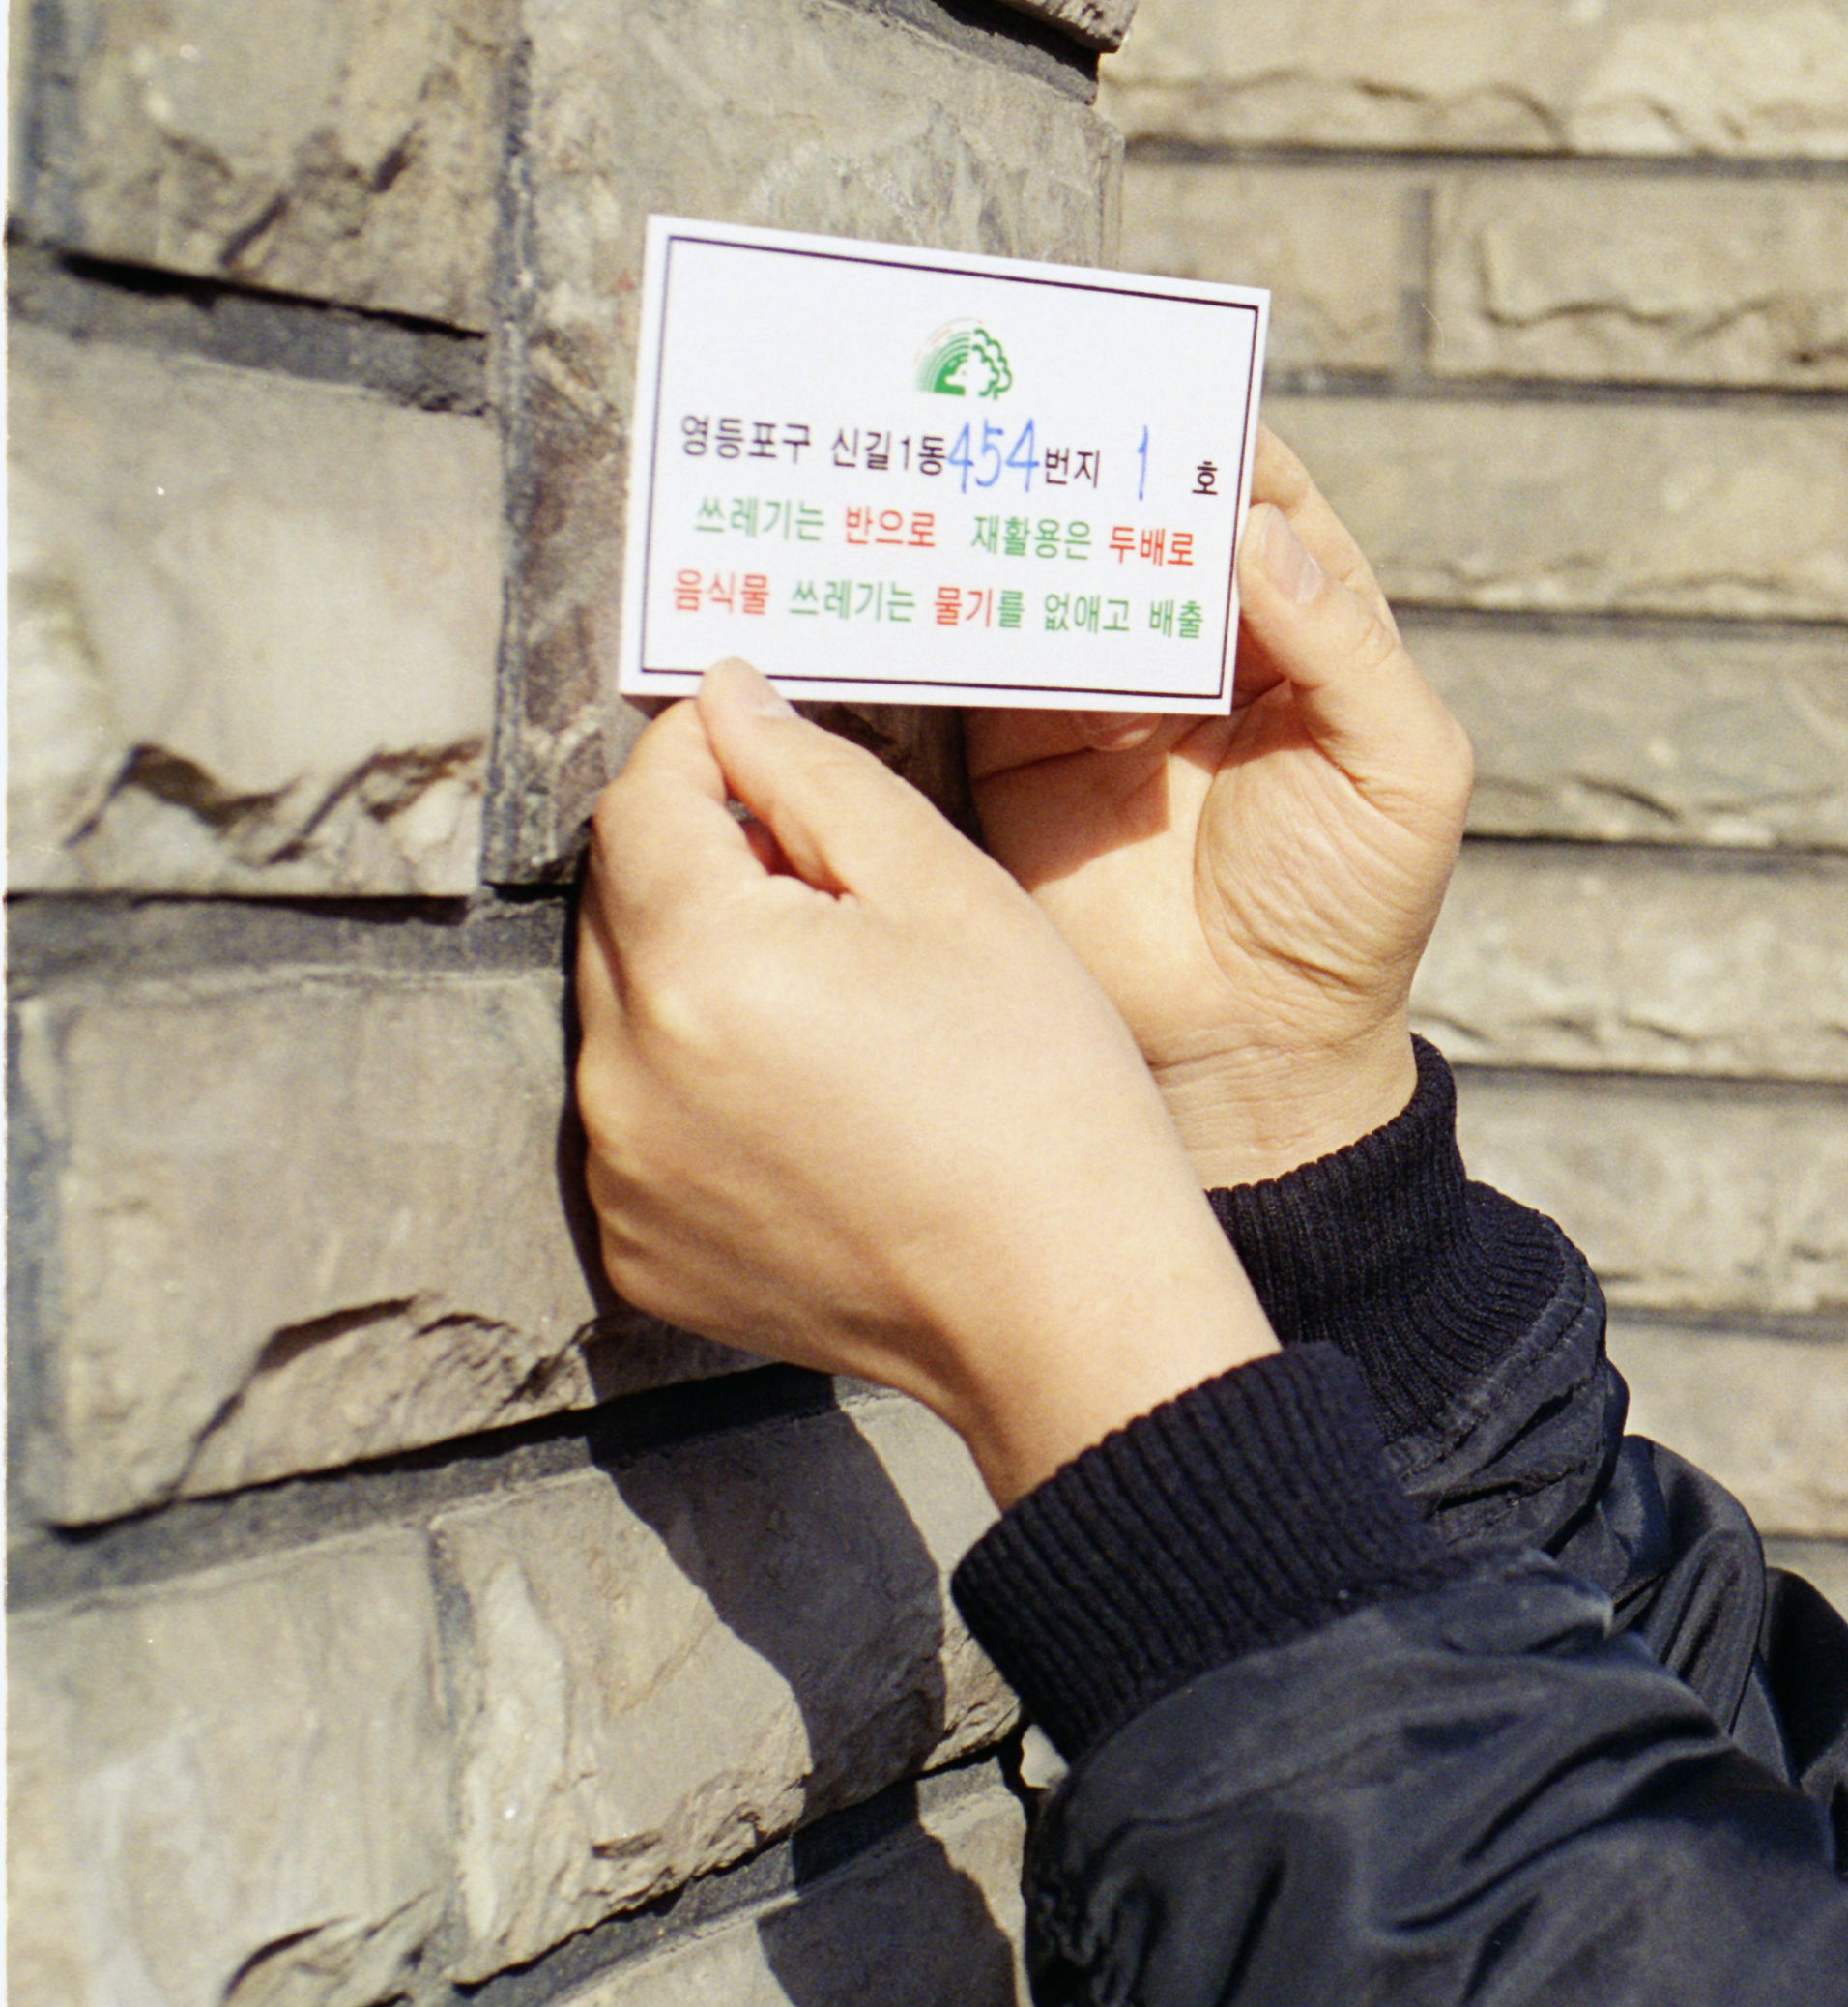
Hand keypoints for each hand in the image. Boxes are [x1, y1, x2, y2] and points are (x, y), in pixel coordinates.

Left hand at [578, 661, 1278, 1503]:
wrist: (1067, 1307)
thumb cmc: (1040, 1092)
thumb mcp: (952, 894)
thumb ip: (817, 777)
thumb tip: (724, 699)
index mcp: (699, 962)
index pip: (643, 801)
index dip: (706, 753)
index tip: (768, 747)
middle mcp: (624, 1070)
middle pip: (623, 905)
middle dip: (709, 874)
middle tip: (840, 906)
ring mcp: (621, 1173)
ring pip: (627, 1015)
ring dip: (702, 985)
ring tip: (842, 1027)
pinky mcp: (639, 1249)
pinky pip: (641, 1126)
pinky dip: (701, 1098)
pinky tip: (814, 1116)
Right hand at [969, 430, 1472, 1184]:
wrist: (1249, 1050)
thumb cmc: (1354, 915)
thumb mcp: (1402, 768)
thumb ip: (1342, 641)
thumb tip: (1256, 521)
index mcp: (1310, 630)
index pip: (1262, 494)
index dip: (1219, 430)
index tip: (1163, 375)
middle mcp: (1204, 644)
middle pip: (1145, 513)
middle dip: (1100, 454)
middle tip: (1042, 387)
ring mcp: (1107, 690)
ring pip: (1063, 566)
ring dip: (1023, 512)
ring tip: (976, 444)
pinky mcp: (1024, 744)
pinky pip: (991, 649)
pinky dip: (965, 600)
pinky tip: (936, 548)